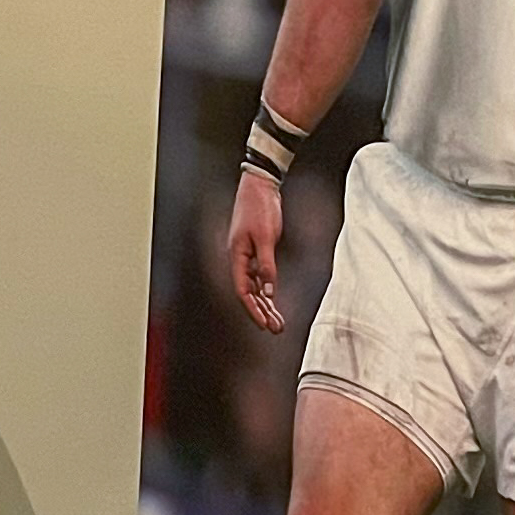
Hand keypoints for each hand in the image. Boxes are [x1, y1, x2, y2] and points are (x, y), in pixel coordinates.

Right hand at [228, 168, 284, 333]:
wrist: (260, 186)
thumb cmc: (260, 208)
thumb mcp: (266, 237)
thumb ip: (267, 265)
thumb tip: (268, 291)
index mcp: (237, 256)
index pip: (242, 291)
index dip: (253, 310)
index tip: (264, 325)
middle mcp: (239, 259)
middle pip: (248, 293)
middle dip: (261, 312)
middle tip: (276, 329)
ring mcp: (247, 255)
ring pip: (254, 287)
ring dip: (265, 304)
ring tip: (277, 321)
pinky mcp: (256, 250)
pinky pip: (260, 277)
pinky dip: (267, 289)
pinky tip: (273, 301)